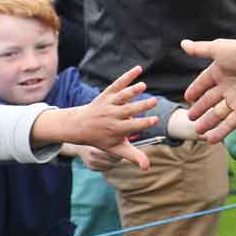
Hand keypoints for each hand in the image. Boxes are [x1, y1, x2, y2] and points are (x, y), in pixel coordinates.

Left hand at [31, 66, 157, 168]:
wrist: (79, 126)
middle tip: (155, 101)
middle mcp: (112, 116)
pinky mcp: (107, 94)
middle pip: (128, 110)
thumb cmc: (101, 139)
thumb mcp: (116, 149)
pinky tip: (139, 69)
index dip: (143, 123)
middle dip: (141, 106)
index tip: (155, 120)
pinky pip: (117, 84)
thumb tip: (147, 167)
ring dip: (132, 91)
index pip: (132, 126)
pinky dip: (127, 76)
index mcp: (116, 129)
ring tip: (143, 86)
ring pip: (121, 97)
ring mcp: (109, 104)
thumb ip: (132, 156)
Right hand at [182, 38, 235, 141]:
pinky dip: (220, 132)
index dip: (195, 89)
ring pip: (218, 114)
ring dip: (208, 122)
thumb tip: (183, 43)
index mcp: (221, 72)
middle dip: (200, 109)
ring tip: (197, 130)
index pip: (204, 82)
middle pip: (210, 100)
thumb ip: (199, 49)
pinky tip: (210, 139)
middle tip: (189, 117)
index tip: (187, 97)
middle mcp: (228, 87)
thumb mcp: (217, 49)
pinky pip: (230, 123)